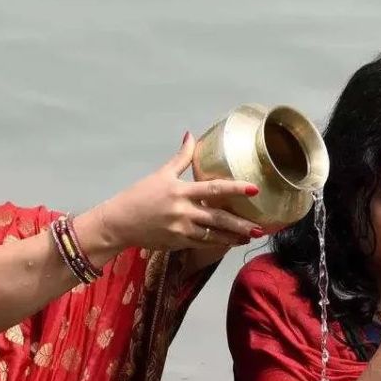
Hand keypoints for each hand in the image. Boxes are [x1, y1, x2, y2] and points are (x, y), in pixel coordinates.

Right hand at [91, 133, 263, 252]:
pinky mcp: (176, 243)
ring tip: (250, 237)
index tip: (254, 189)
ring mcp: (180, 229)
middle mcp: (182, 211)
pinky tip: (231, 243)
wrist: (120, 222)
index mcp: (180, 191)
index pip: (213, 188)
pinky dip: (218, 243)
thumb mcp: (161, 174)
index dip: (235, 188)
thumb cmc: (139, 196)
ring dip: (233, 237)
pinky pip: (202, 244)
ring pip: (212, 235)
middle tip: (260, 228)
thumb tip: (191, 135)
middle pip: (218, 217)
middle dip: (241, 224)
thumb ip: (181, 158)